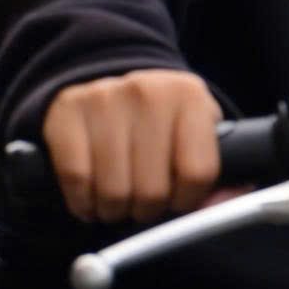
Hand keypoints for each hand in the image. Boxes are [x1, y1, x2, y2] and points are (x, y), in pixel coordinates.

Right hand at [42, 69, 221, 225]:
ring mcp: (106, 99)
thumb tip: (219, 207)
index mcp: (190, 97)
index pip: (198, 173)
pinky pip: (77, 181)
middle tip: (143, 200)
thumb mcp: (195, 134)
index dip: (188, 200)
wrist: (108, 78)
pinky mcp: (69, 111)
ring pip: (113, 193)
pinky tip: (90, 195)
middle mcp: (149, 93)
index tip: (178, 198)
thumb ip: (217, 176)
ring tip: (118, 197)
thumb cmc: (158, 120)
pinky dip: (83, 202)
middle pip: (153, 191)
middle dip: (148, 210)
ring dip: (114, 210)